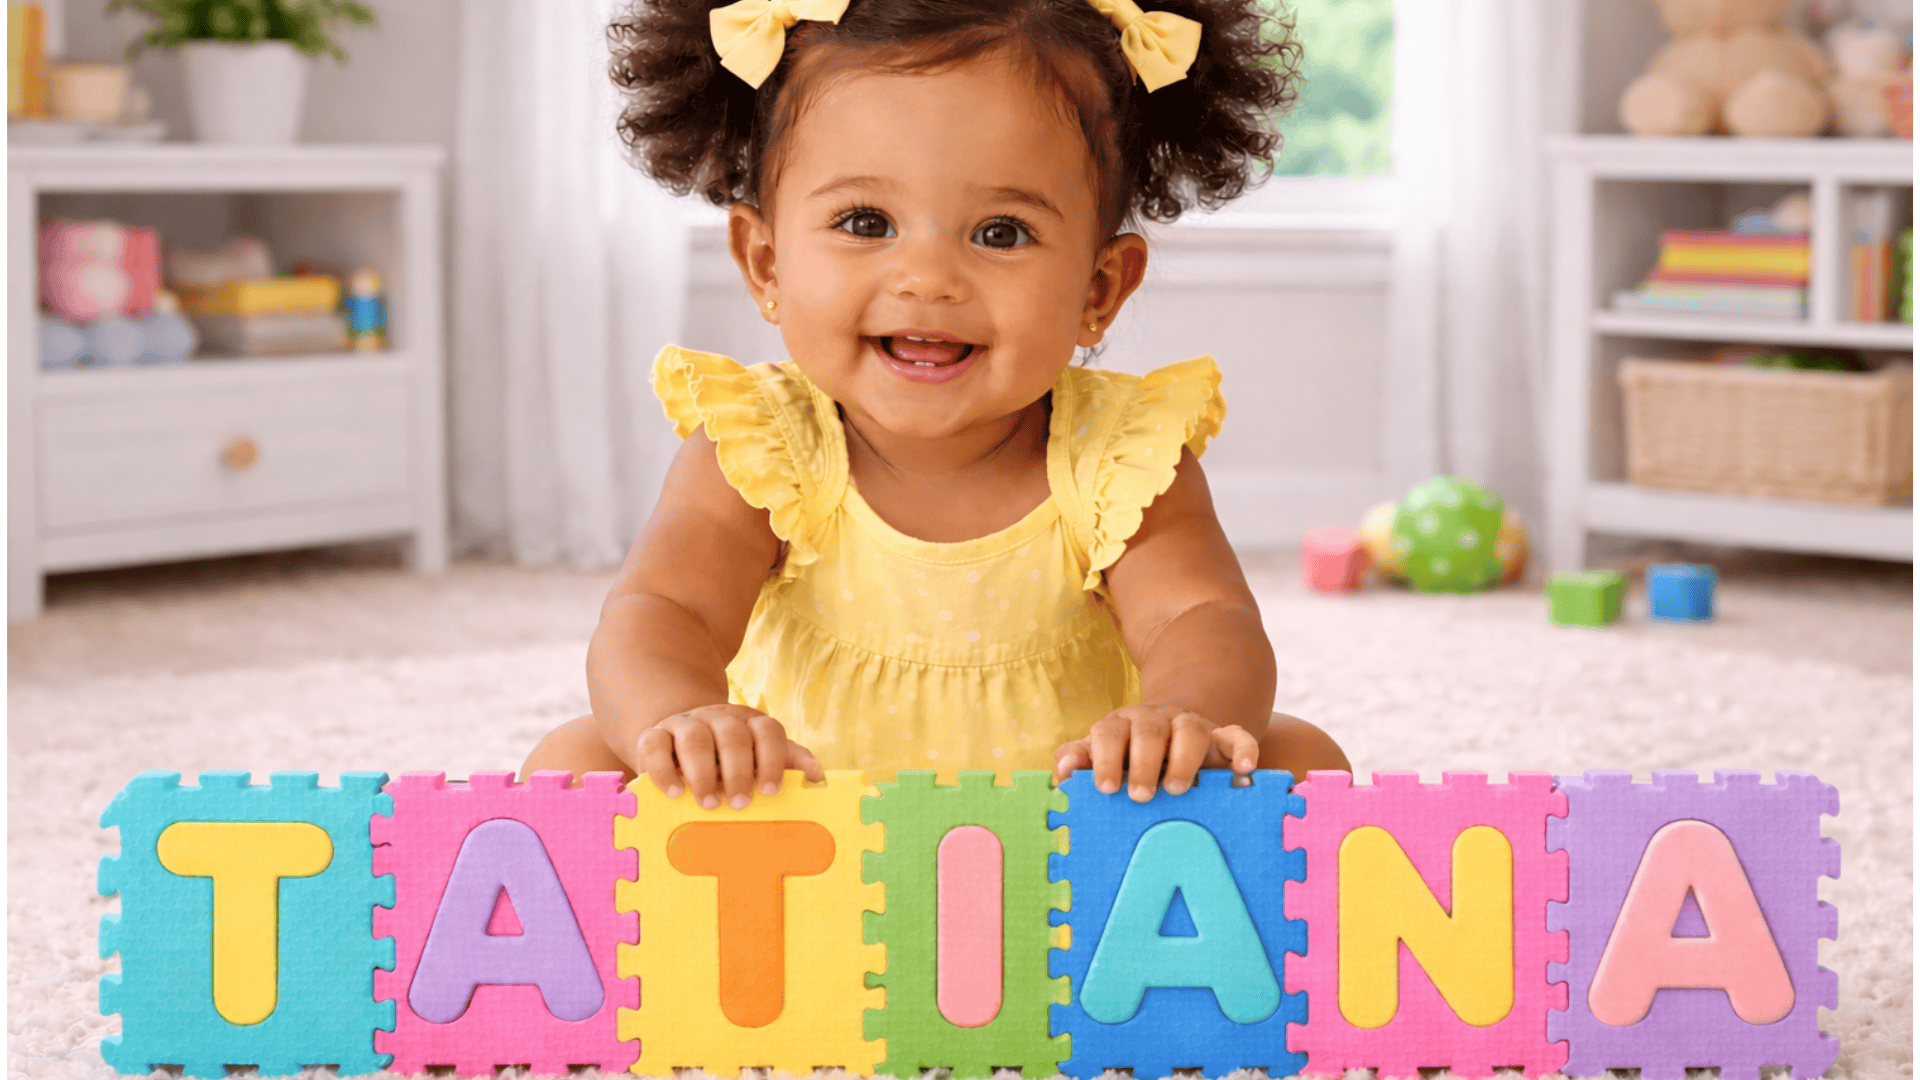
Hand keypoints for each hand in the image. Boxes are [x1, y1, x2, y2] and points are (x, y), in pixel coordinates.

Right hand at [635, 704, 823, 808]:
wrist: (679, 741)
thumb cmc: (726, 760)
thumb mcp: (758, 758)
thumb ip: (787, 763)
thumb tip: (817, 777)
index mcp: (749, 724)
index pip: (768, 731)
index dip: (772, 759)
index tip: (771, 790)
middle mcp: (718, 719)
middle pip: (732, 735)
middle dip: (738, 770)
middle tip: (740, 803)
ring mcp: (685, 724)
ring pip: (694, 737)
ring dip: (702, 772)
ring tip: (709, 803)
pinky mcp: (653, 735)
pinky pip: (654, 744)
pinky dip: (662, 769)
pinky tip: (672, 792)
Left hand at [1053, 705, 1258, 801]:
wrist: (1170, 740)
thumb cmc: (1128, 760)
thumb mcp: (1102, 758)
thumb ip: (1079, 761)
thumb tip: (1062, 771)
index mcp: (1120, 726)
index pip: (1108, 733)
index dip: (1105, 759)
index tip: (1106, 789)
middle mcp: (1155, 721)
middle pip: (1148, 730)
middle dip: (1143, 762)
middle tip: (1141, 795)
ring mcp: (1190, 726)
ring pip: (1191, 730)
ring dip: (1184, 758)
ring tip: (1177, 789)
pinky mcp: (1221, 738)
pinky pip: (1237, 736)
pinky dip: (1243, 749)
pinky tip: (1246, 769)